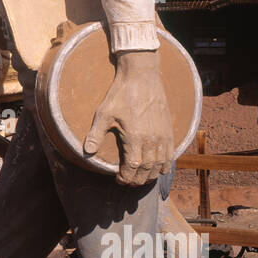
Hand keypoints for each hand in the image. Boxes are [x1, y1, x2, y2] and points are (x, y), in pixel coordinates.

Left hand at [83, 50, 173, 185]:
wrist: (142, 76)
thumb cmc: (121, 94)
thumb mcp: (104, 113)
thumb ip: (95, 134)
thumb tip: (86, 152)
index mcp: (135, 137)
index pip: (132, 167)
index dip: (126, 177)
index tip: (118, 179)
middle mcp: (152, 139)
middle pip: (147, 170)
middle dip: (137, 180)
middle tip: (128, 181)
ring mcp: (163, 136)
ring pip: (160, 165)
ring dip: (151, 175)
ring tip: (141, 178)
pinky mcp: (169, 130)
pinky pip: (171, 154)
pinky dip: (165, 165)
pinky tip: (159, 168)